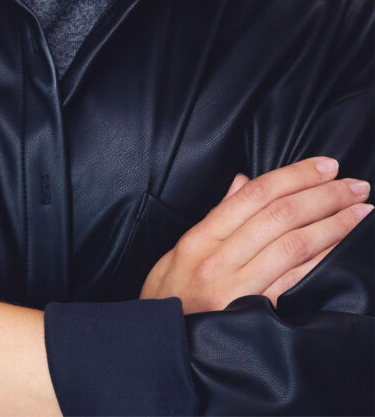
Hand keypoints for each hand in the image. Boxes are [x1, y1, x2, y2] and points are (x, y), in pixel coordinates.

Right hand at [140, 156, 371, 312]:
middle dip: (323, 195)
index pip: (255, 194)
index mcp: (201, 237)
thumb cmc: (168, 297)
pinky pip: (294, 279)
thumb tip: (243, 182)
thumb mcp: (180, 251)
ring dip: (333, 224)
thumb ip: (215, 216)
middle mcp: (219, 258)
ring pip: (293, 244)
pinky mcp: (253, 313)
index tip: (326, 165)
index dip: (295, 175)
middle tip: (355, 184)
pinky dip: (322, 259)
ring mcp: (236, 286)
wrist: (159, 348)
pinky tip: (342, 246)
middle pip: (280, 215)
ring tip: (360, 211)